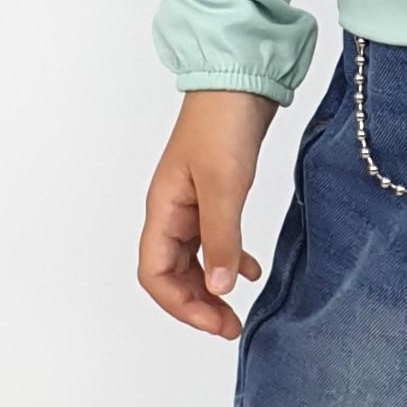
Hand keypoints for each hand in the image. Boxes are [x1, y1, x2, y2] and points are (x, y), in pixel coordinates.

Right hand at [139, 90, 277, 337]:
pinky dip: (227, 259)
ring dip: (211, 287)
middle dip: (196, 304)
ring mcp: (192, 202)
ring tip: (238, 308)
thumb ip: (221, 239)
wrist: (240, 80)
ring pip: (192, 259)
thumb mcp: (224, 187)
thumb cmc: (222, 124)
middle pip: (171, 273)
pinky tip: (251, 269)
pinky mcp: (214, 192)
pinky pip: (213, 239)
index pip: (155, 274)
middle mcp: (171, 210)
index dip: (181, 305)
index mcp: (163, 210)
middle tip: (230, 326)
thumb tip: (218, 290)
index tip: (216, 322)